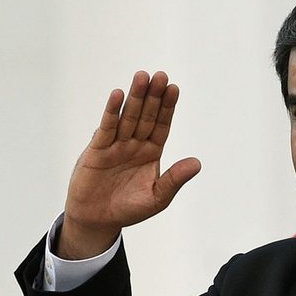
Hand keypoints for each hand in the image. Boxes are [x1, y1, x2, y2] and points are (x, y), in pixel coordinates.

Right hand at [59, 70, 202, 258]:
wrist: (98, 220)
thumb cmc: (129, 209)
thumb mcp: (157, 197)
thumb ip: (175, 179)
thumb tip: (197, 163)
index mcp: (151, 152)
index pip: (162, 125)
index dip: (168, 107)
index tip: (174, 88)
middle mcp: (135, 144)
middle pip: (146, 115)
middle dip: (154, 96)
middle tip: (161, 76)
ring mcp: (116, 144)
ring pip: (128, 117)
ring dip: (135, 98)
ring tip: (142, 77)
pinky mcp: (98, 149)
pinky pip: (106, 127)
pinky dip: (112, 112)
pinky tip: (118, 95)